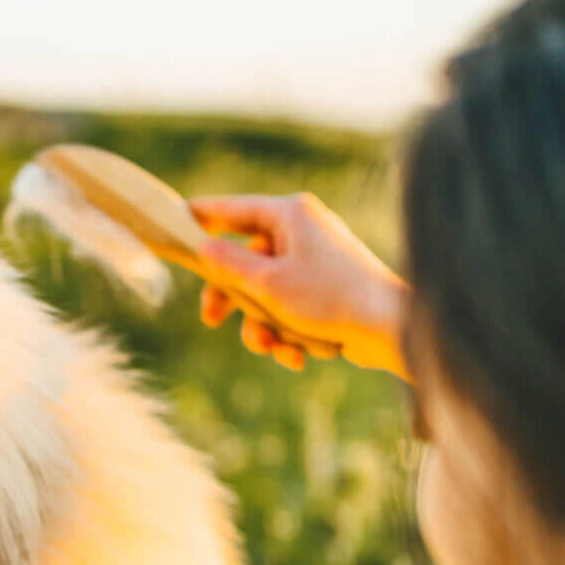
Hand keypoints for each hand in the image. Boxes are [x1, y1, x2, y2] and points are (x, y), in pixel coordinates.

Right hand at [189, 192, 409, 378]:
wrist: (389, 329)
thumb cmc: (331, 298)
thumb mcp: (268, 284)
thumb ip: (229, 265)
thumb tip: (204, 248)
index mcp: (291, 215)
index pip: (234, 209)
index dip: (202, 217)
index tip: (175, 221)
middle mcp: (303, 232)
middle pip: (245, 260)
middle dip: (232, 298)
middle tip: (212, 319)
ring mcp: (315, 262)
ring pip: (265, 294)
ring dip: (263, 327)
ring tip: (275, 347)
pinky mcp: (325, 292)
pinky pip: (289, 310)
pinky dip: (288, 334)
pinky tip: (298, 355)